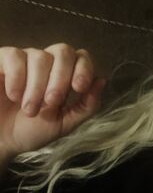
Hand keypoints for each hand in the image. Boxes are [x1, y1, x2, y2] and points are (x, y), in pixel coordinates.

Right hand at [0, 43, 105, 157]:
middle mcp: (46, 63)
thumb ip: (86, 106)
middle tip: (51, 103)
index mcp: (65, 75)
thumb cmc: (30, 131)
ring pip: (39, 56)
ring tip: (29, 109)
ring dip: (37, 86)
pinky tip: (14, 95)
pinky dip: (17, 76)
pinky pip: (14, 56)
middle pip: (63, 51)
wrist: (0, 141)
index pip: (82, 58)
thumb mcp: (63, 124)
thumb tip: (102, 81)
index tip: (79, 88)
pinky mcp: (2, 61)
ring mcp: (24, 59)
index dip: (84, 69)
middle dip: (60, 78)